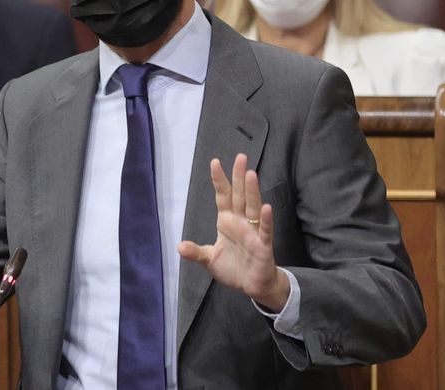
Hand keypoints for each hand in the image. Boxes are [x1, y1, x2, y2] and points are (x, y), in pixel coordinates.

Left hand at [177, 154, 289, 311]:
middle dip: (239, 177)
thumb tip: (179, 246)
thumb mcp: (209, 259)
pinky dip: (265, 220)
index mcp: (227, 221)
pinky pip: (264, 230)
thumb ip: (196, 252)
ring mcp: (253, 232)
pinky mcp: (263, 245)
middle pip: (240, 196)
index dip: (219, 180)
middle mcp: (240, 222)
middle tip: (240, 157)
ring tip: (250, 174)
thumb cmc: (233, 268)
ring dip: (252, 192)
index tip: (215, 162)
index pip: (223, 196)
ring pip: (252, 207)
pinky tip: (265, 207)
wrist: (252, 286)